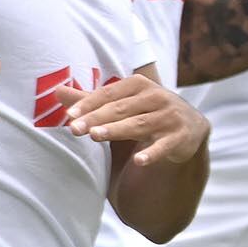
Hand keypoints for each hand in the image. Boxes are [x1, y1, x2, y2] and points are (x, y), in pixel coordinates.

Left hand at [60, 74, 208, 167]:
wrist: (190, 127)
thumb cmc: (147, 112)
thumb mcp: (122, 103)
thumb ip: (91, 100)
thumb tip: (57, 91)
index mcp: (139, 85)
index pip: (109, 94)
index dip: (89, 104)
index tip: (70, 115)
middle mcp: (157, 97)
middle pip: (121, 109)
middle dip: (97, 119)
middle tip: (76, 129)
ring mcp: (170, 117)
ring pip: (139, 125)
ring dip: (117, 130)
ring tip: (95, 136)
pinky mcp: (181, 137)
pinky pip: (164, 146)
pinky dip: (152, 153)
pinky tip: (139, 161)